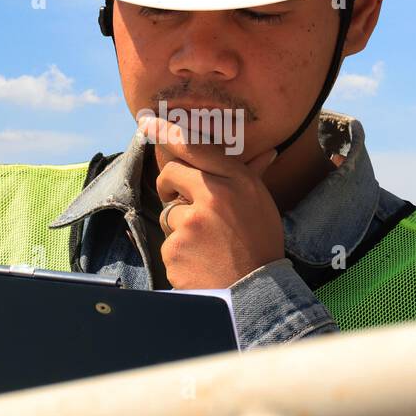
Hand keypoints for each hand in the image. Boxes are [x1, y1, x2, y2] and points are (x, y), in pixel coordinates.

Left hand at [139, 115, 282, 288]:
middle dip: (170, 184)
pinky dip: (179, 252)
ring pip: (169, 212)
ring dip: (180, 225)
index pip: (195, 146)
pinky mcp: (175, 247)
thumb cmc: (260, 245)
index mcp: (237, 181)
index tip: (146, 121)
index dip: (167, 131)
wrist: (256, 294)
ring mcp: (191, 222)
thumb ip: (253, 175)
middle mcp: (213, 195)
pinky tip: (200, 262)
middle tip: (183, 201)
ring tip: (206, 244)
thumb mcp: (262, 205)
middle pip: (172, 173)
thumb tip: (268, 152)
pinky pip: (168, 241)